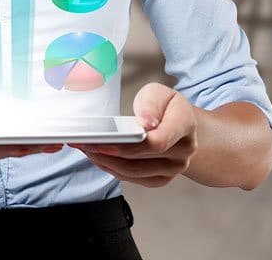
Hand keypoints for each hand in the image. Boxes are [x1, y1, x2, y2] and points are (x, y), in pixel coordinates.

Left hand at [72, 82, 197, 187]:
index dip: (130, 145)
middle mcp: (184, 151)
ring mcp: (174, 168)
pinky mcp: (161, 178)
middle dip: (108, 152)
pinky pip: (134, 179)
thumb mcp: (158, 93)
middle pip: (141, 160)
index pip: (158, 142)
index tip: (106, 141)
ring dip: (106, 162)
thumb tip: (146, 123)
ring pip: (134, 172)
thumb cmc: (166, 106)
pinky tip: (99, 158)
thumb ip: (151, 104)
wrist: (182, 125)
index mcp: (186, 125)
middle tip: (85, 143)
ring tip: (87, 150)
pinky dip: (113, 169)